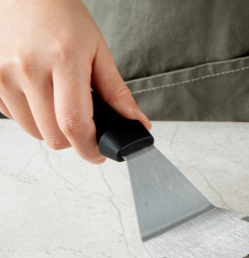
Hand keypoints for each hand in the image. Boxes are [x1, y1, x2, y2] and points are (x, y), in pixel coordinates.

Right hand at [0, 0, 150, 162]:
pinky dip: (32, 116)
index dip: (90, 148)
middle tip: (84, 124)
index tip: (100, 153)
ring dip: (52, 128)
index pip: (75, 125)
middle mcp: (28, 68)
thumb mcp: (97, 49)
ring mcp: (3, 74)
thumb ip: (117, 92)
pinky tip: (39, 94)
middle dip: (75, 139)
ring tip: (60, 102)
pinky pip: (15, 118)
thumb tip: (137, 123)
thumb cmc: (61, 15)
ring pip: (35, 132)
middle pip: (55, 137)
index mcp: (63, 60)